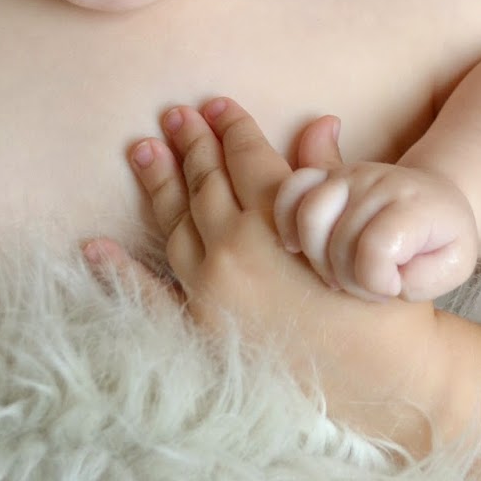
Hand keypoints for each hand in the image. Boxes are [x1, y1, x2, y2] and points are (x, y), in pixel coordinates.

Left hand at [85, 98, 450, 432]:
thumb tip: (320, 121)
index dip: (231, 125)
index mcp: (276, 216)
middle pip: (205, 182)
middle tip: (174, 114)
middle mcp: (234, 247)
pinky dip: (118, 272)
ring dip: (158, 183)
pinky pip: (148, 296)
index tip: (217, 103)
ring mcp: (209, 289)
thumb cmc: (382, 298)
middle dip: (190, 144)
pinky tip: (96, 248)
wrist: (385, 378)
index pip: (246, 155)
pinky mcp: (200, 329)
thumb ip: (330, 171)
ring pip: (174, 224)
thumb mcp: (362, 225)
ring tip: (143, 149)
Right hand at [273, 129, 479, 302]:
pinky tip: (298, 248)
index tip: (392, 289)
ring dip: (317, 257)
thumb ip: (424, 280)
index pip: (378, 248)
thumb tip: (385, 278)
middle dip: (349, 280)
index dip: (377, 282)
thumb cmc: (443, 240)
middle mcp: (380, 182)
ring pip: (309, 215)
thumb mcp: (455, 266)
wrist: (437, 199)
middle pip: (340, 240)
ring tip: (337, 273)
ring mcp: (350, 175)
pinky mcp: (327, 175)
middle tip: (366, 288)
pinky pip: (290, 190)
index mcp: (417, 205)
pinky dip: (285, 221)